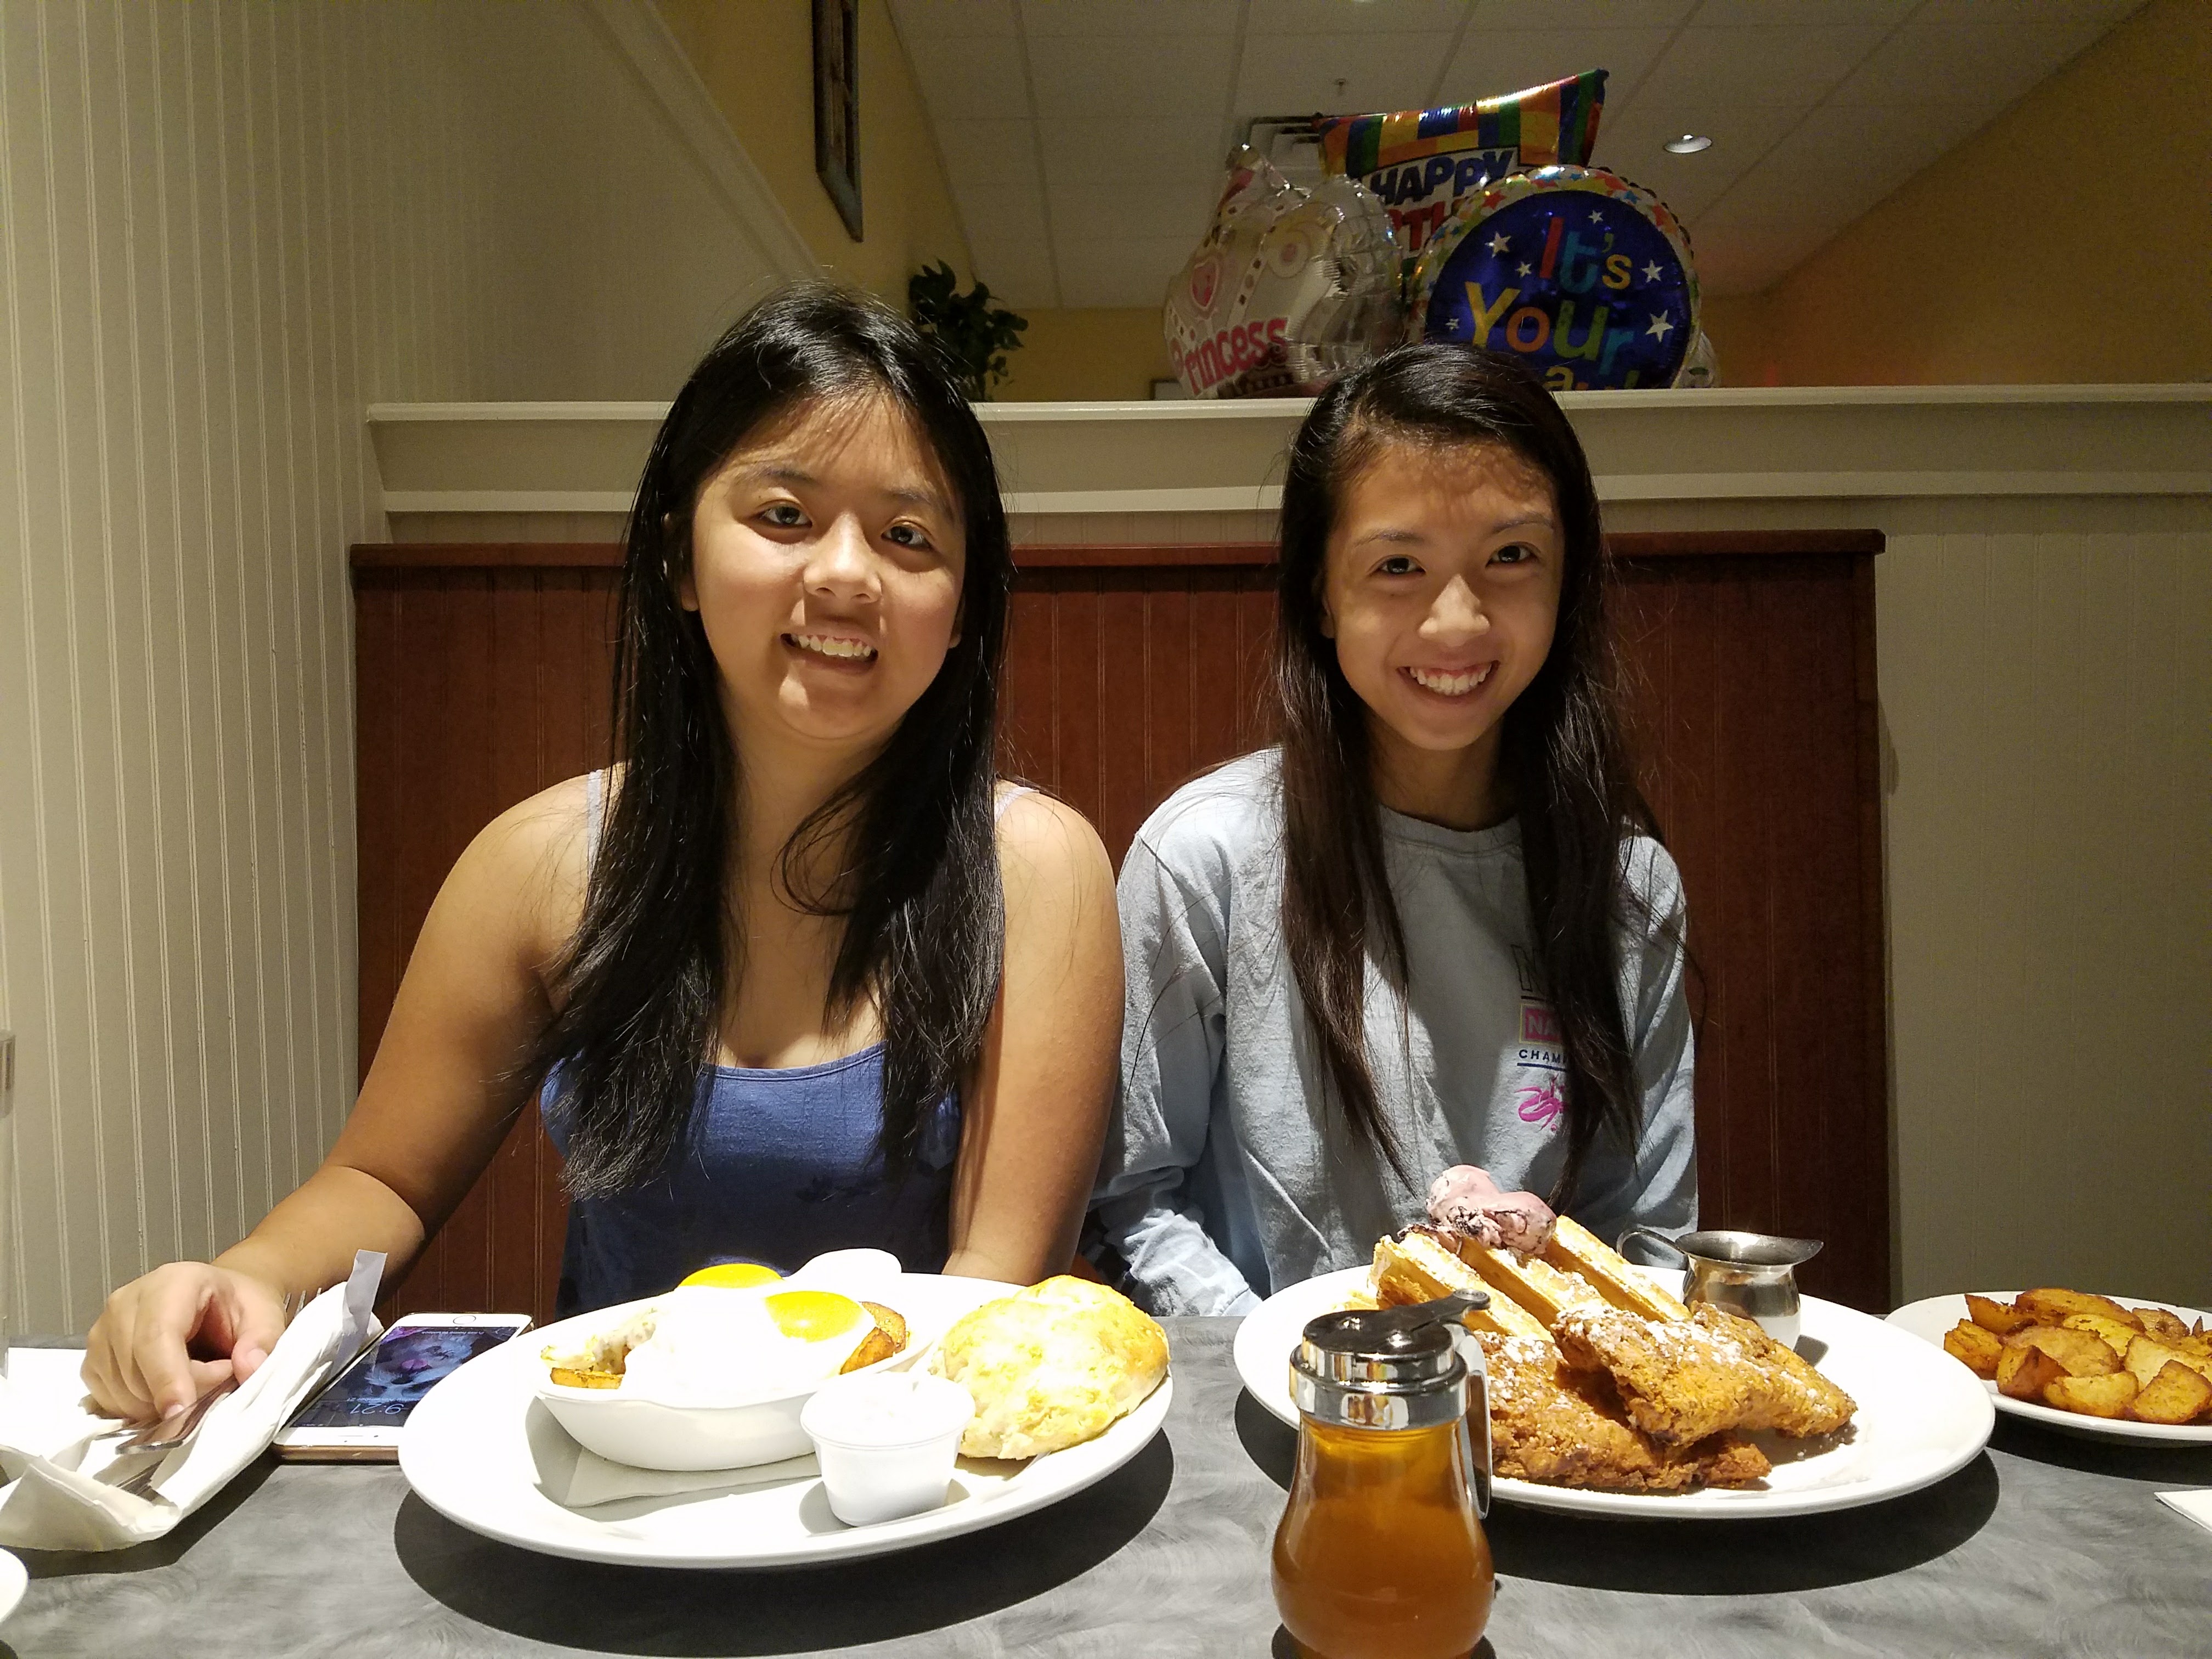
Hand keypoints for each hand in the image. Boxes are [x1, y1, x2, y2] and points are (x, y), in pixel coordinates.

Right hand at [82, 1261, 290, 1421]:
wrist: (217, 1299)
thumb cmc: (239, 1306)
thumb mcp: (266, 1316)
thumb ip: (262, 1341)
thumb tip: (249, 1368)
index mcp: (172, 1282)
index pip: (157, 1335)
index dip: (167, 1377)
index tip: (181, 1410)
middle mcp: (126, 1302)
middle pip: (136, 1368)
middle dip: (178, 1392)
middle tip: (220, 1381)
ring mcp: (103, 1331)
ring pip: (120, 1390)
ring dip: (160, 1404)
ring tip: (198, 1380)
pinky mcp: (94, 1359)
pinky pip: (108, 1400)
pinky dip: (138, 1410)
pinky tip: (168, 1393)